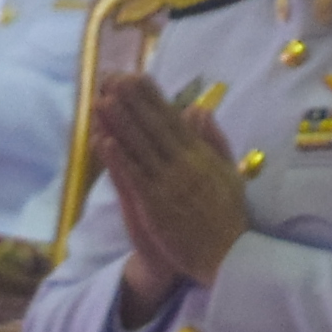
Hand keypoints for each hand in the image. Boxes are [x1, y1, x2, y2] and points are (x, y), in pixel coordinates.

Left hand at [95, 75, 249, 312]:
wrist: (228, 256)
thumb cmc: (225, 216)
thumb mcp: (227, 171)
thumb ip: (212, 139)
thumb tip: (199, 108)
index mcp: (200, 156)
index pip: (172, 120)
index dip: (152, 97)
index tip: (135, 75)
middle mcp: (185, 164)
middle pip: (154, 126)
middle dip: (133, 100)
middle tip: (112, 76)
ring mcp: (169, 183)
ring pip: (140, 146)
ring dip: (120, 122)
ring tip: (102, 98)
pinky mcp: (156, 204)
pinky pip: (134, 177)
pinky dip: (119, 158)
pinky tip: (104, 140)